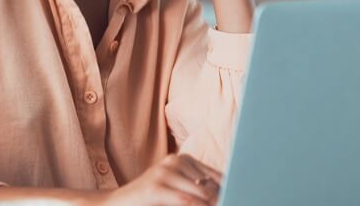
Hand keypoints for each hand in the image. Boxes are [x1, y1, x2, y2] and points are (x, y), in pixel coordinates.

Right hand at [90, 154, 221, 205]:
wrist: (117, 204)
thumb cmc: (151, 201)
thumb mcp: (177, 192)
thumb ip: (199, 192)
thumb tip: (227, 194)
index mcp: (184, 159)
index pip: (217, 176)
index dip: (231, 189)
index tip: (242, 195)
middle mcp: (175, 161)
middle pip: (212, 184)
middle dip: (221, 198)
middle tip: (233, 200)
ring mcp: (164, 172)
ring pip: (201, 193)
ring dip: (212, 203)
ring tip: (223, 203)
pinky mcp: (155, 187)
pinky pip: (186, 201)